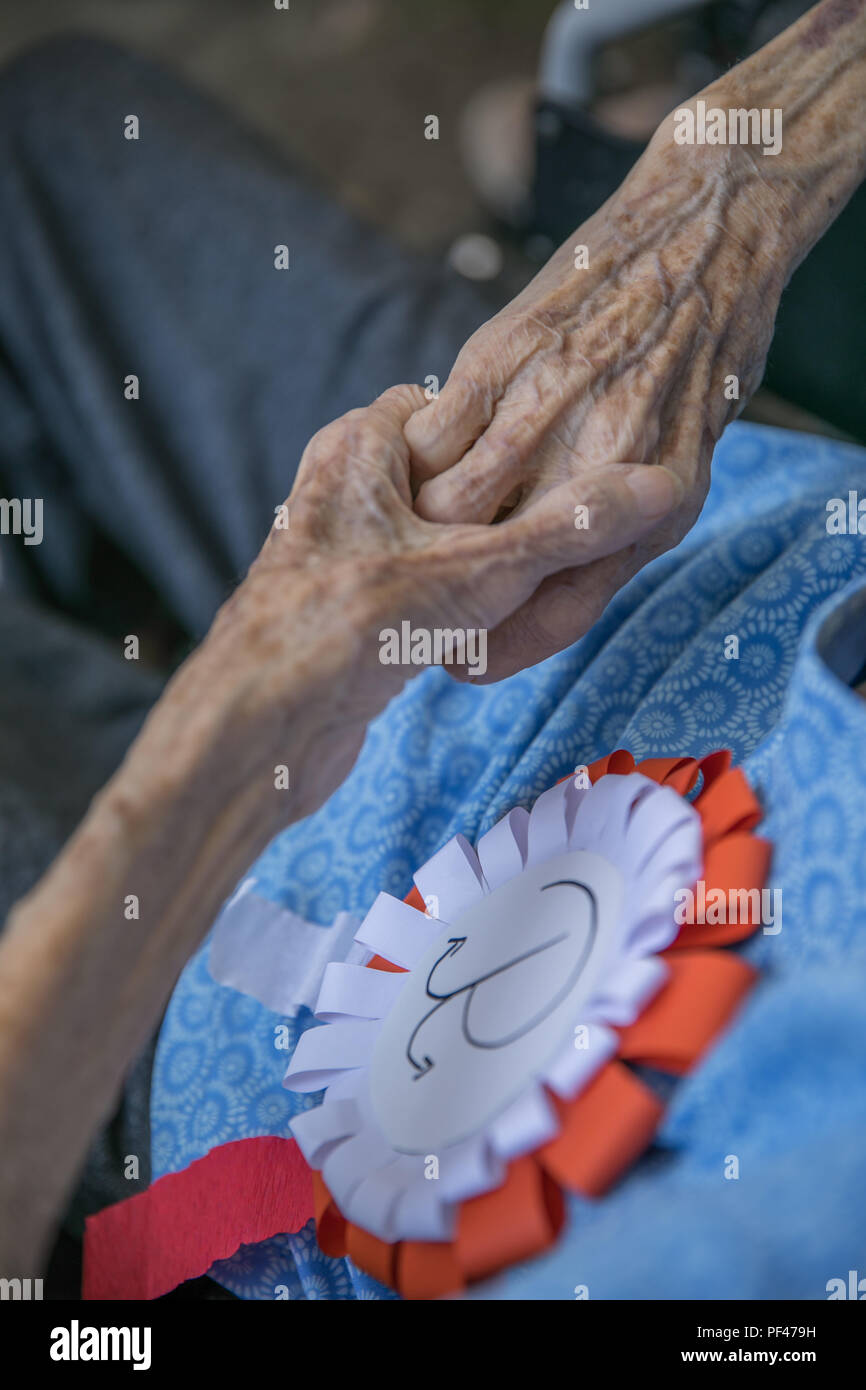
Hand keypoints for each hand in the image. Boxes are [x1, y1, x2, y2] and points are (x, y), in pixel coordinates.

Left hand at [198, 383, 680, 820]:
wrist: (262, 723)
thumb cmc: (354, 624)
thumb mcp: (483, 569)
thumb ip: (570, 529)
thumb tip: (655, 488)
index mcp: (360, 447)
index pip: (444, 404)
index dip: (505, 427)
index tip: (559, 453)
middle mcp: (336, 489)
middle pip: (441, 477)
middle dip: (499, 506)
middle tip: (559, 530)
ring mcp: (331, 553)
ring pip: (424, 538)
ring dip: (475, 563)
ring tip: (528, 585)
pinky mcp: (333, 612)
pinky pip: (405, 590)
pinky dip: (444, 606)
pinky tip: (475, 634)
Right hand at [405, 109, 791, 678]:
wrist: (704, 239)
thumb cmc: (698, 365)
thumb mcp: (687, 472)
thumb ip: (619, 540)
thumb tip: (538, 594)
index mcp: (653, 519)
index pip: (551, 621)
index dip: (493, 652)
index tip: (461, 656)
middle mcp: (598, 475)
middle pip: (481, 575)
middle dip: (437, 601)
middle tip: (418, 598)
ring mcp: (544, 415)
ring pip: (441, 511)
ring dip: (413, 531)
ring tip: (405, 532)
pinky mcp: (497, 360)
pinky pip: (426, 442)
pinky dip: (409, 462)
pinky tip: (414, 461)